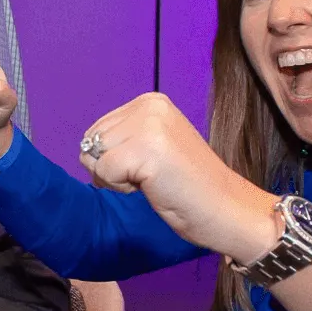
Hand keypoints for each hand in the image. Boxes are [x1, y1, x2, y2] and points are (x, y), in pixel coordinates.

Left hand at [78, 94, 277, 262]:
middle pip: (91, 141)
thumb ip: (123, 138)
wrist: (227, 208)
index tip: (147, 167)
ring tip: (152, 180)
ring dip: (114, 178)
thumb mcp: (153, 146)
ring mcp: (149, 125)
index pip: (97, 129)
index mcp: (150, 101)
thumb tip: (84, 148)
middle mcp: (149, 106)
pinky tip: (152, 187)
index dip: (111, 157)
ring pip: (94, 156)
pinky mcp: (147, 149)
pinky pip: (104, 172)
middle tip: (149, 177)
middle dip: (109, 166)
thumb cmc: (187, 186)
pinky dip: (120, 188)